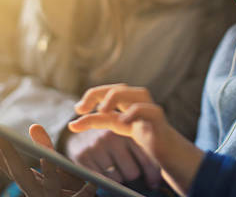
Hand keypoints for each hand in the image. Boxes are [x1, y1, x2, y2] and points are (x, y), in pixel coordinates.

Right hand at [0, 125, 95, 196]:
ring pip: (47, 187)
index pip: (7, 164)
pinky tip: (74, 177)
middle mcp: (35, 191)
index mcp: (29, 181)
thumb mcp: (56, 164)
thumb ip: (45, 147)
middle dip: (9, 157)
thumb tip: (33, 126)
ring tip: (45, 157)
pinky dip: (76, 189)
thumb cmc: (66, 186)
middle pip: (19, 174)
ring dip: (47, 172)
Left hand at [68, 84, 203, 194]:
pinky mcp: (158, 117)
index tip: (78, 109)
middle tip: (82, 109)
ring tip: (103, 111)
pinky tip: (123, 122)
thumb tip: (71, 125)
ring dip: (115, 97)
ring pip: (135, 92)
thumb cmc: (140, 132)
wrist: (165, 148)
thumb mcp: (114, 125)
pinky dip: (133, 113)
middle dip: (98, 94)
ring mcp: (149, 106)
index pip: (107, 90)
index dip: (91, 96)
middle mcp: (138, 98)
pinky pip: (146, 109)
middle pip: (118, 88)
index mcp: (126, 98)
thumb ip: (95, 122)